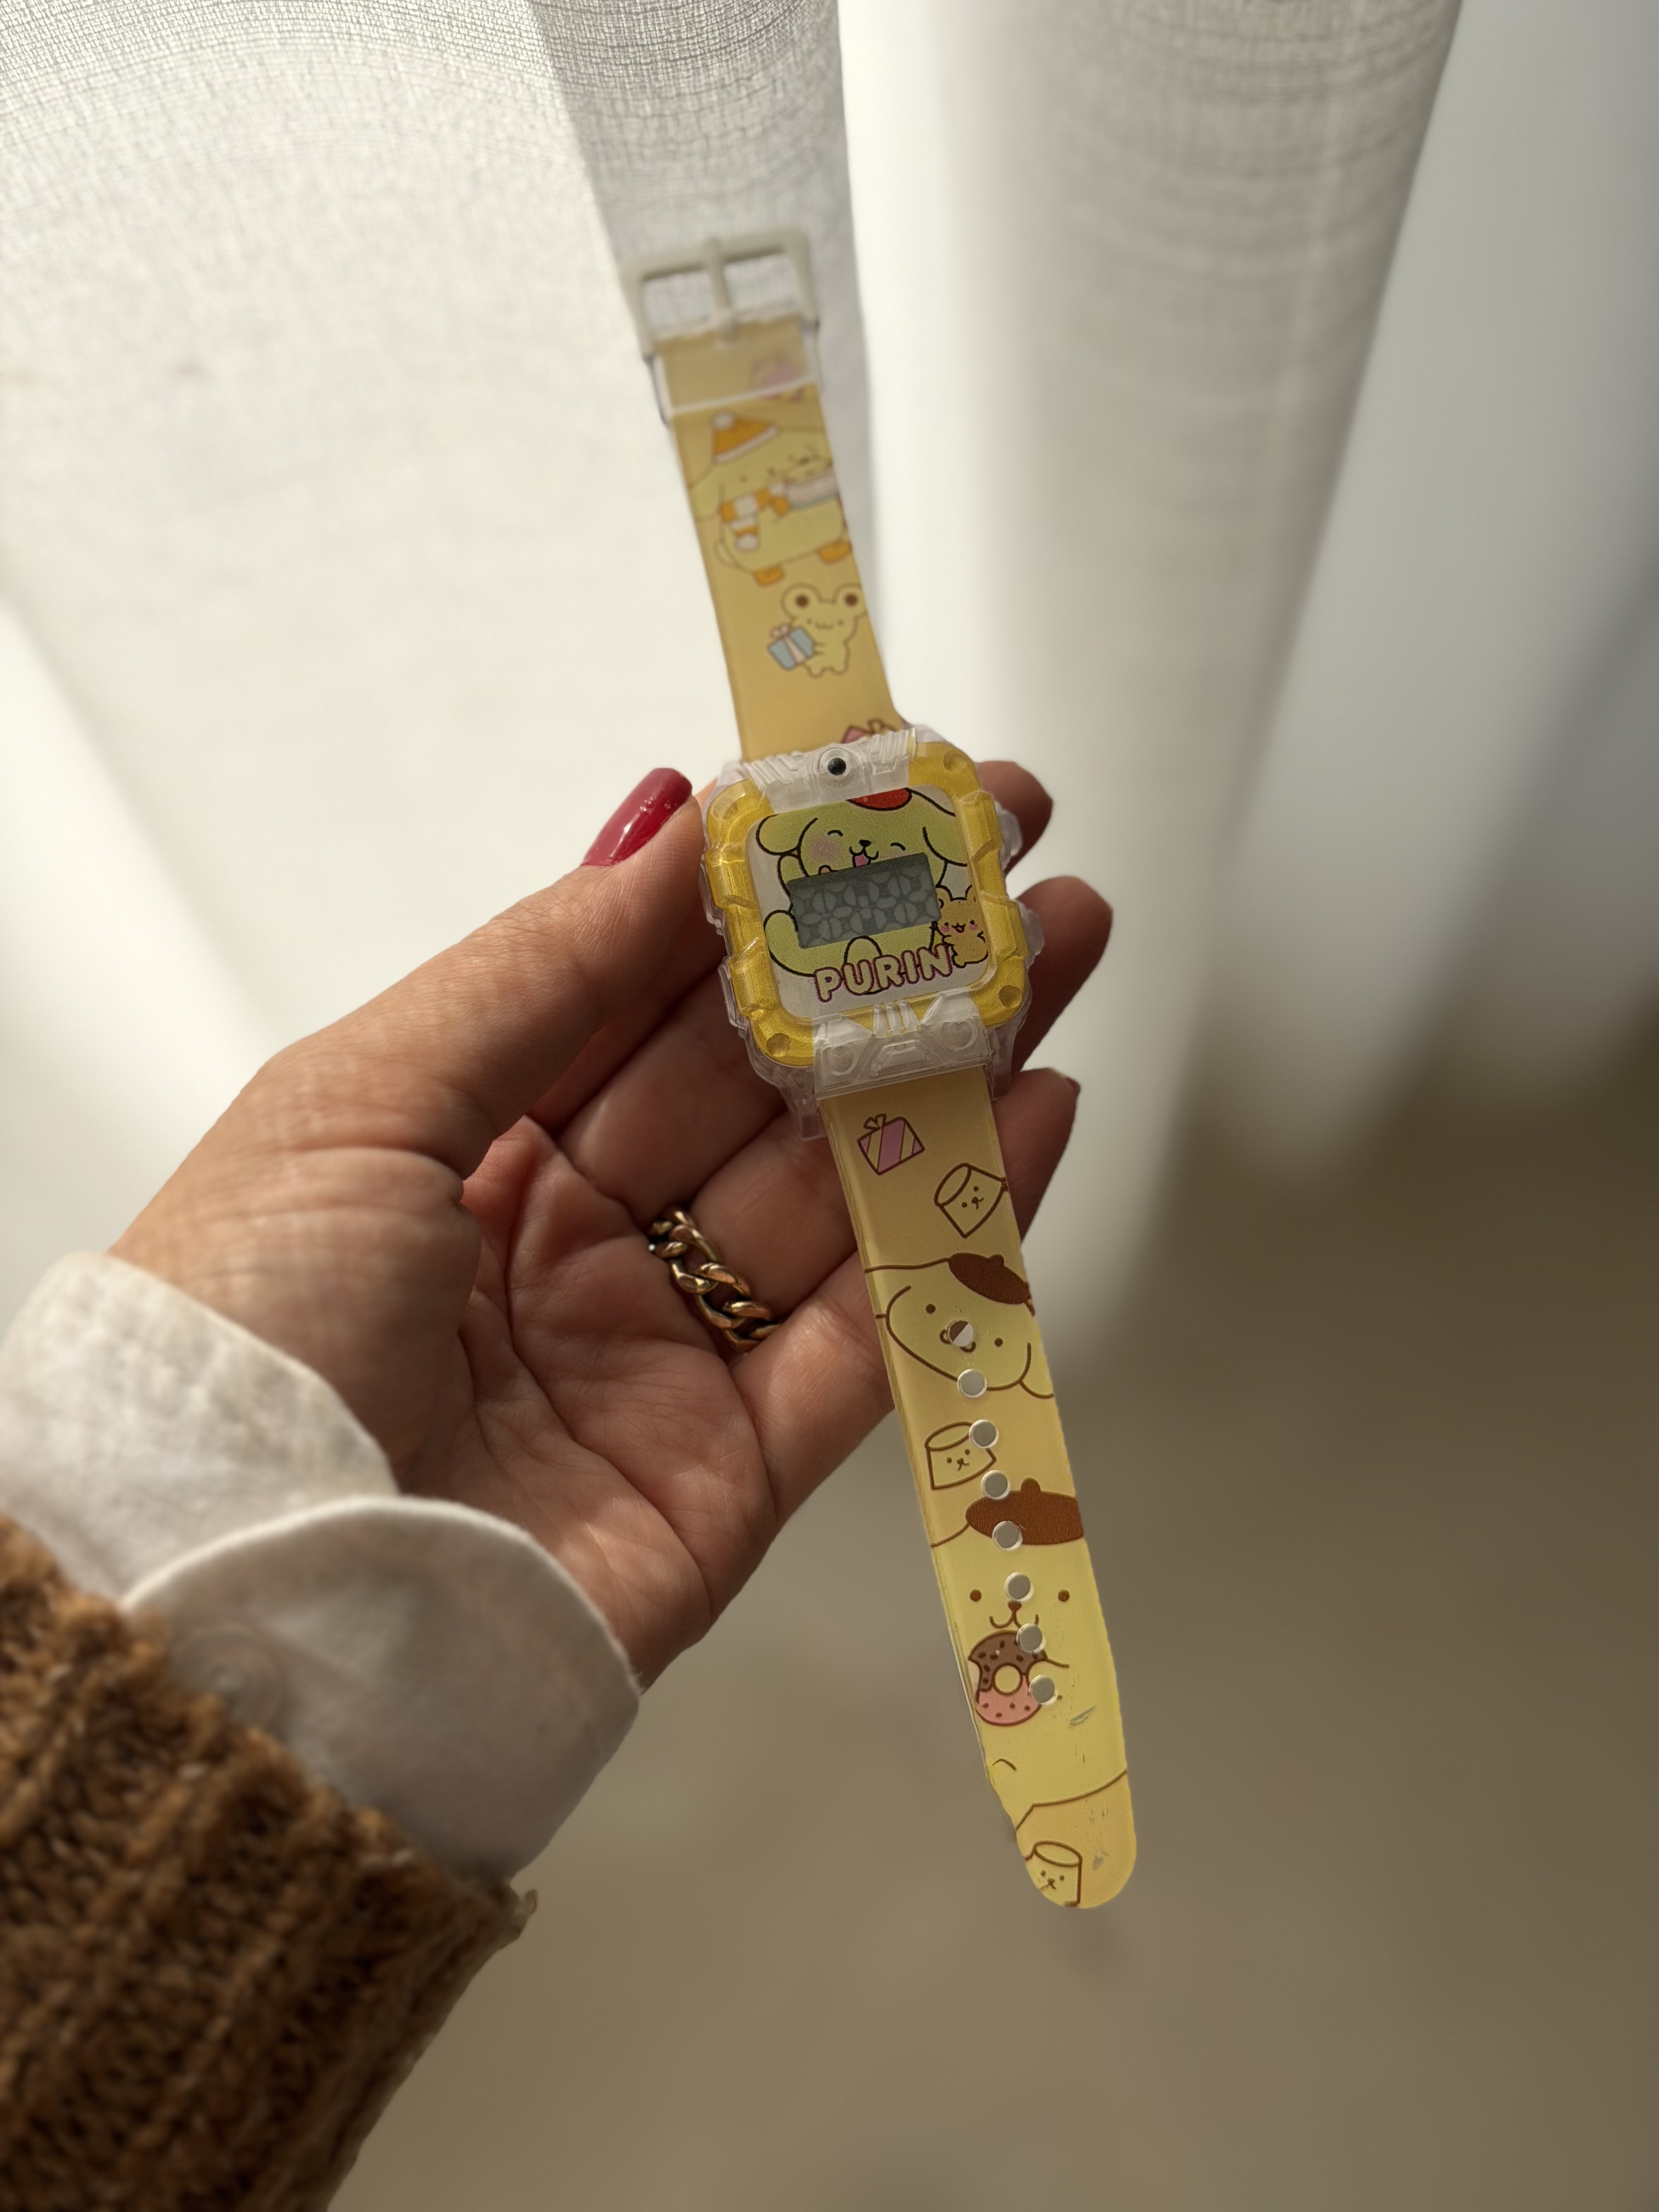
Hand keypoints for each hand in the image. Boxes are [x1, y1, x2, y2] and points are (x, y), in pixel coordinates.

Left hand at [113, 764, 1111, 1682]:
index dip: (758, 894)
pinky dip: (965, 1229)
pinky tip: (1034, 1112)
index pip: (639, 992)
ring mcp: (657, 1360)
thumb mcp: (356, 1105)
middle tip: (1005, 849)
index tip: (864, 794)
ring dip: (956, 1065)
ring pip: (838, 1191)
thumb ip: (540, 968)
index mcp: (460, 1150)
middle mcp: (566, 1247)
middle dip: (886, 962)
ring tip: (1060, 943)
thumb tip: (670, 824)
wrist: (245, 1621)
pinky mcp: (732, 1477)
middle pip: (761, 1082)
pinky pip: (875, 1336)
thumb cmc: (247, 1336)